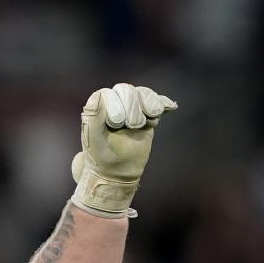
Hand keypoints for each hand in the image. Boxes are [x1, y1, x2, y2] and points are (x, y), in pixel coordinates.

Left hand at [71, 82, 176, 217]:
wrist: (117, 172)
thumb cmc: (101, 157)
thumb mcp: (94, 140)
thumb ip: (93, 119)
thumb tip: (98, 95)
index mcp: (97, 109)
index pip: (109, 93)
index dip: (117, 106)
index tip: (117, 124)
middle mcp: (114, 105)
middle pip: (128, 91)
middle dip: (133, 107)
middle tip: (134, 126)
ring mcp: (131, 109)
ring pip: (143, 94)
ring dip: (148, 106)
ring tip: (148, 122)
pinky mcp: (145, 116)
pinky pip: (156, 102)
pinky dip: (162, 104)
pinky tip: (170, 108)